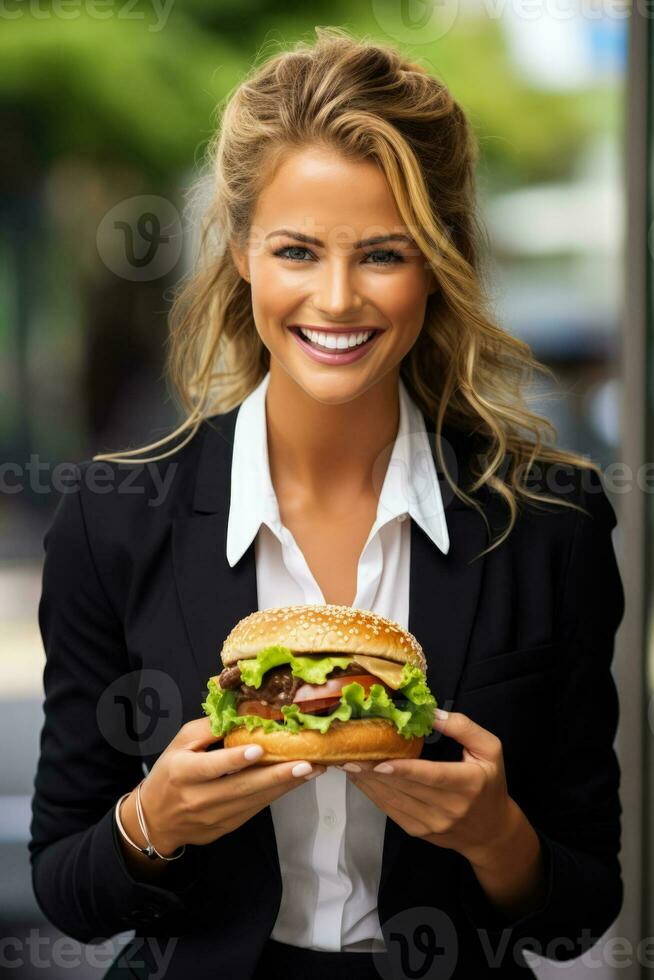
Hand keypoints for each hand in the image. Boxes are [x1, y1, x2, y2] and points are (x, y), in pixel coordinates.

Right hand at [132, 718, 325, 853]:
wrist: (155, 821)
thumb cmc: (169, 774)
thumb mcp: (179, 743)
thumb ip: (208, 728)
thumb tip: (240, 710)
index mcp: (183, 772)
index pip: (211, 767)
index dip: (235, 759)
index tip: (260, 749)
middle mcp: (199, 798)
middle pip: (242, 787)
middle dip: (277, 775)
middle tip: (307, 762)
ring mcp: (215, 816)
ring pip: (255, 800)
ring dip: (286, 785)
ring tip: (312, 769)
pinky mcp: (227, 827)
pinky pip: (256, 809)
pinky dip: (277, 794)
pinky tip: (295, 781)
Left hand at [338, 709, 518, 866]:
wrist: (490, 832)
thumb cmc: (489, 784)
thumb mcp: (490, 749)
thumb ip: (463, 727)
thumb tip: (431, 712)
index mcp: (468, 784)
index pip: (432, 776)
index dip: (405, 770)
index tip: (380, 762)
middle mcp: (449, 808)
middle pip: (406, 787)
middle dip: (374, 771)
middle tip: (349, 753)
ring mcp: (431, 823)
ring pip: (393, 801)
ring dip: (368, 782)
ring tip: (347, 762)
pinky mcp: (418, 831)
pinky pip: (391, 811)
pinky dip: (373, 794)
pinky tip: (360, 778)